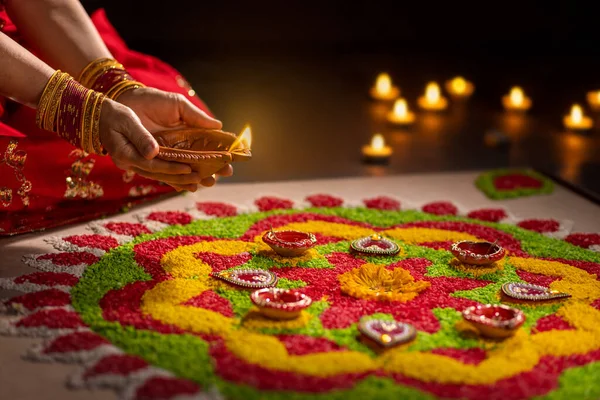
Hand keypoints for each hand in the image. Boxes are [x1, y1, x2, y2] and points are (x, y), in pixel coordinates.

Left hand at [116, 87, 232, 188]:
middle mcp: (179, 148)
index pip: (208, 148)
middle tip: (224, 173)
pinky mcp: (152, 162)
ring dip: (198, 178)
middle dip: (213, 169)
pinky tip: (190, 187)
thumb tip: (218, 125)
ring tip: (208, 182)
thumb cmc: (153, 101)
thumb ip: (196, 117)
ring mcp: (167, 156)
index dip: (220, 155)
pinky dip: (178, 182)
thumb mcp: (178, 106)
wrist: (126, 102)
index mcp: (188, 135)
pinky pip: (166, 175)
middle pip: (200, 163)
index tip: (231, 161)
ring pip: (185, 171)